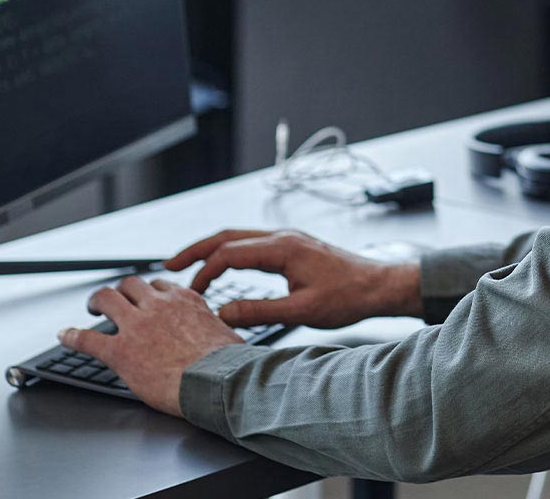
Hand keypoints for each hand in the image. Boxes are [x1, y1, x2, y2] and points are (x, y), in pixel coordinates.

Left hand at [58, 276, 241, 417]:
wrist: (216, 382)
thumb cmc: (228, 365)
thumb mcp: (226, 333)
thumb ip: (213, 328)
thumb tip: (221, 338)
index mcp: (184, 300)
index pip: (160, 286)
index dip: (149, 293)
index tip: (146, 298)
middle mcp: (158, 305)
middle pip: (130, 284)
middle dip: (120, 290)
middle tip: (113, 300)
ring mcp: (137, 326)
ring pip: (107, 298)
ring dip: (96, 301)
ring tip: (92, 308)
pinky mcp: (120, 351)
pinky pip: (88, 338)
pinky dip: (73, 335)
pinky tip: (65, 335)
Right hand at [164, 228, 422, 328]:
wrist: (380, 285)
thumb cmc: (348, 297)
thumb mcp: (303, 311)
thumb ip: (261, 312)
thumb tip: (223, 314)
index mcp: (283, 248)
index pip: (230, 253)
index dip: (205, 273)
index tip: (191, 294)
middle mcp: (283, 237)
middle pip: (228, 236)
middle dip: (197, 250)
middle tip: (170, 266)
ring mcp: (288, 239)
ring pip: (239, 237)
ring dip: (212, 249)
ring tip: (188, 265)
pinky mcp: (294, 246)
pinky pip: (253, 243)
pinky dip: (231, 252)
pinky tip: (224, 266)